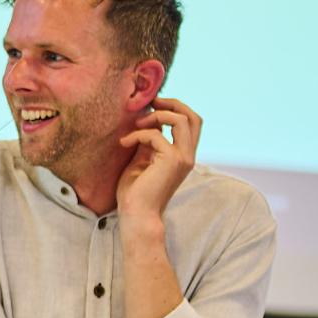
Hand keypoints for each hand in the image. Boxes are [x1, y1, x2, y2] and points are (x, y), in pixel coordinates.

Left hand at [116, 96, 200, 221]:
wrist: (137, 215)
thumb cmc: (135, 193)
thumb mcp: (141, 161)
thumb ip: (148, 144)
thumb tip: (145, 123)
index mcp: (183, 155)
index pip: (191, 123)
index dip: (175, 108)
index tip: (153, 105)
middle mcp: (188, 155)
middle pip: (193, 117)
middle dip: (172, 104)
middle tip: (151, 102)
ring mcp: (183, 158)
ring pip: (181, 120)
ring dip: (157, 115)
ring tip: (136, 124)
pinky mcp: (172, 161)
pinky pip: (156, 135)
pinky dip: (138, 134)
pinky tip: (124, 143)